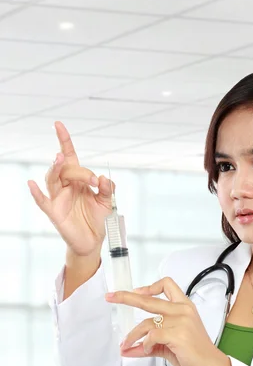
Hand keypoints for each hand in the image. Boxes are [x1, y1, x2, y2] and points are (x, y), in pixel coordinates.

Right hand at [28, 121, 114, 256]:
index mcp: (78, 180)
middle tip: (94, 182)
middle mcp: (66, 186)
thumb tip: (104, 178)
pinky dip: (36, 193)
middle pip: (67, 169)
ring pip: (52, 179)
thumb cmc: (97, 218)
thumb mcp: (107, 201)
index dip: (64, 141)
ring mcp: (58, 198)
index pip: (70, 156)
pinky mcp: (54, 212)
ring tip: (60, 159)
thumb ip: (108, 188)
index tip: (58, 125)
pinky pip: (42, 200)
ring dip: (56, 168)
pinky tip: (32, 183)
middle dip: (81, 171)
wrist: (93, 240)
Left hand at [105, 277, 231, 365]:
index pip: (167, 284)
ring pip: (146, 323)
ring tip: (125, 345)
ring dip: (132, 336)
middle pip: (149, 299)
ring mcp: (181, 321)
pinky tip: (147, 350)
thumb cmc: (194, 355)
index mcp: (184, 307)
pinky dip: (145, 344)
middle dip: (126, 297)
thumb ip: (149, 343)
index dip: (150, 287)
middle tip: (110, 297)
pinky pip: (152, 336)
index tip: (137, 292)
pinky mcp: (178, 334)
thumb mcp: (169, 345)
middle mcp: (182, 310)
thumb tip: (128, 348)